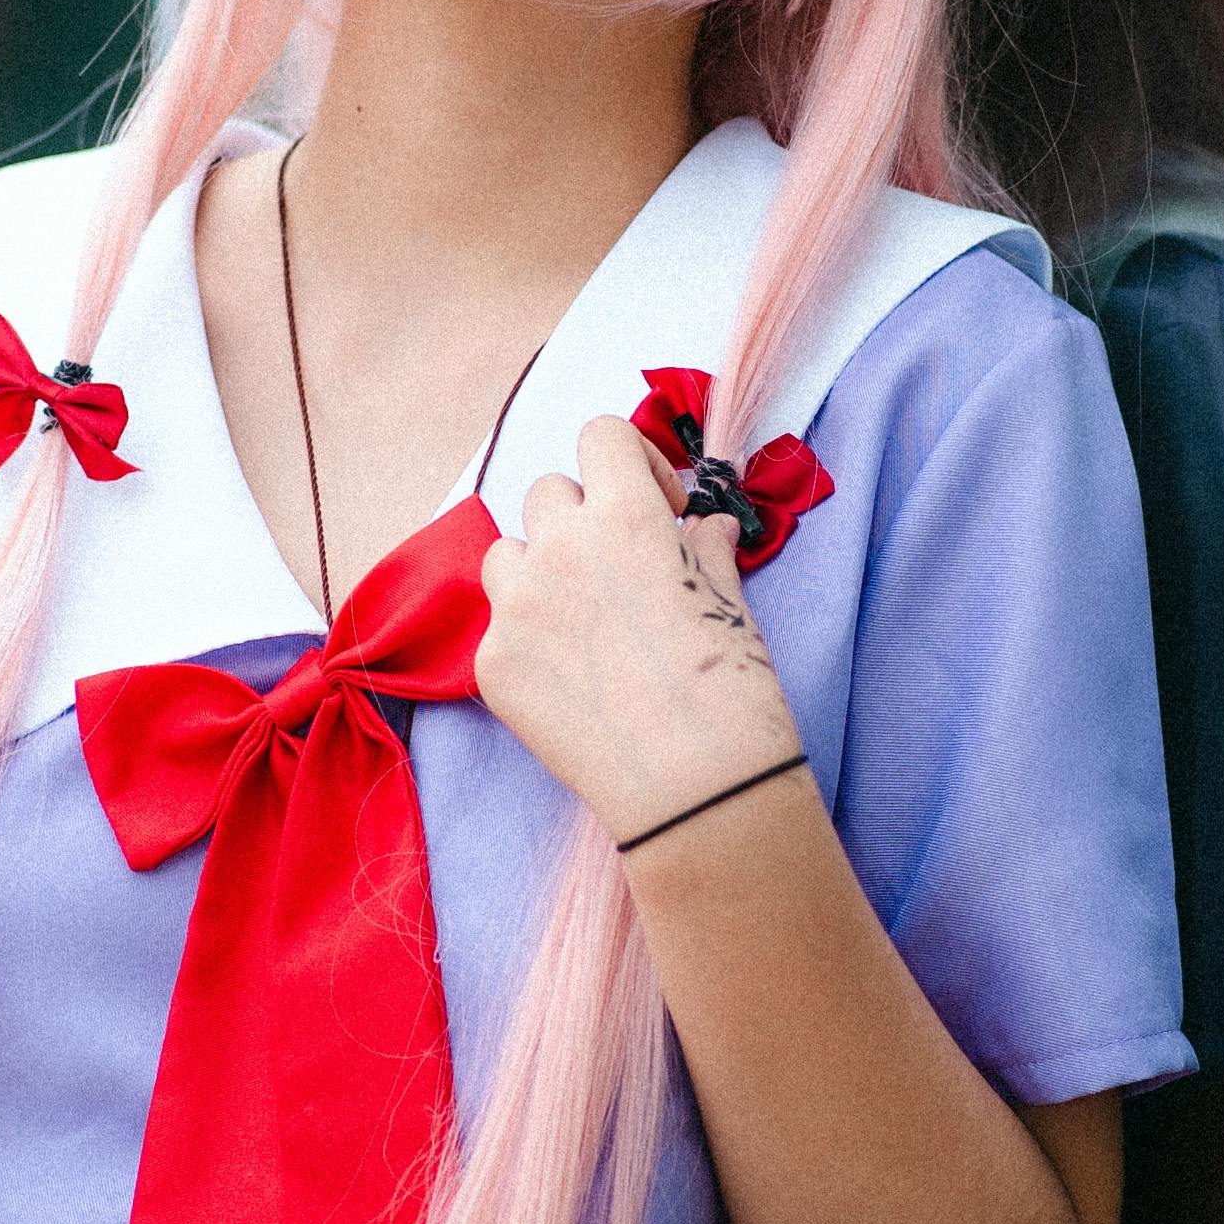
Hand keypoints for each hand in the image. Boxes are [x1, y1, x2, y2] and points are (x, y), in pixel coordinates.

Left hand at [475, 413, 803, 840]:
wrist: (694, 787)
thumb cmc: (730, 690)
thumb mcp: (730, 602)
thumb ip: (705, 550)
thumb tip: (703, 529)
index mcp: (626, 518)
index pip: (600, 436)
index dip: (631, 462)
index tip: (657, 505)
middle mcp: (560, 549)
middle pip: (549, 493)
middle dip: (584, 520)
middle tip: (619, 567)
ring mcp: (517, 608)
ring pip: (507, 552)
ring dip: (539, 569)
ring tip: (582, 618)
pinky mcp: (493, 665)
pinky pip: (499, 627)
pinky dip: (528, 639)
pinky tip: (572, 679)